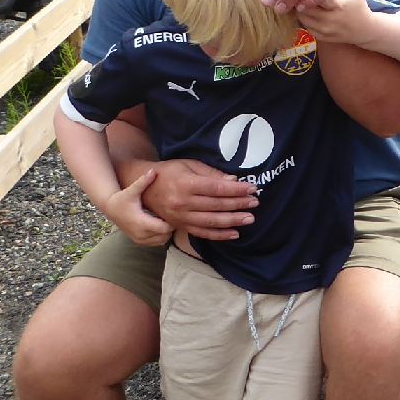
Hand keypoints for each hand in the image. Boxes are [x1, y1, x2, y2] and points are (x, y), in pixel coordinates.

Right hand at [102, 172, 173, 247]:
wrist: (111, 209)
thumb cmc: (123, 198)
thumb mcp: (132, 190)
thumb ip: (143, 181)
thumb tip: (153, 170)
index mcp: (141, 222)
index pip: (164, 228)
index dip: (172, 221)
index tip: (174, 211)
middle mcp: (140, 234)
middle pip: (165, 235)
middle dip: (171, 226)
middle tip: (172, 214)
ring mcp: (139, 240)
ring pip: (162, 240)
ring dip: (166, 232)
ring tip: (166, 219)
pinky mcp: (139, 242)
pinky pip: (156, 243)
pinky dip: (161, 236)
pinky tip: (160, 225)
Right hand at [135, 156, 256, 241]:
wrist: (144, 189)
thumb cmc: (169, 172)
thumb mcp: (189, 165)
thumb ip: (211, 173)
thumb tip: (234, 181)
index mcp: (186, 184)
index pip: (217, 188)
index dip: (236, 189)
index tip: (252, 188)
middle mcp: (183, 202)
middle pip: (216, 205)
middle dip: (238, 204)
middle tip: (255, 203)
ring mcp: (181, 217)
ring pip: (211, 221)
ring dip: (233, 221)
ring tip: (250, 219)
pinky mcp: (180, 226)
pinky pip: (202, 232)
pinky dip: (219, 235)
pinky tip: (234, 233)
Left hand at [297, 0, 374, 45]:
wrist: (364, 29)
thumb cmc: (356, 2)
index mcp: (340, 6)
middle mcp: (331, 20)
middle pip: (305, 5)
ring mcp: (325, 31)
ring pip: (302, 15)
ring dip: (296, 4)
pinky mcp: (320, 37)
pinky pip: (304, 24)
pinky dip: (300, 14)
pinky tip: (300, 6)